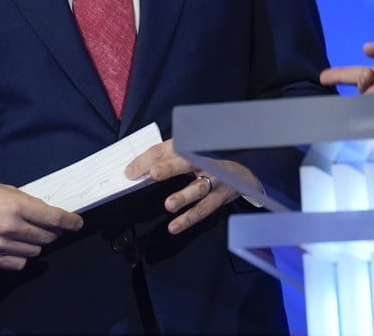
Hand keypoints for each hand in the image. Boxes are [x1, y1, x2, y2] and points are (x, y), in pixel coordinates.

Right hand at [0, 178, 82, 270]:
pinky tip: (16, 246)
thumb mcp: (4, 190)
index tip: (77, 223)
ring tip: (27, 234)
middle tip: (48, 226)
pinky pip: (18, 263)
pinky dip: (22, 255)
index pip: (53, 218)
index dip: (70, 221)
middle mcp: (10, 227)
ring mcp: (0, 245)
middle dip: (53, 231)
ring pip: (35, 250)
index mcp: (16, 206)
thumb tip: (47, 213)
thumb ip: (26, 202)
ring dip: (36, 242)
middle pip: (47, 236)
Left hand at [123, 138, 257, 235]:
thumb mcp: (188, 156)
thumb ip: (165, 160)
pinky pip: (204, 208)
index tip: (130, 171)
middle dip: (170, 167)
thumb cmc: (206, 164)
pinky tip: (174, 226)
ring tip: (168, 205)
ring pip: (199, 187)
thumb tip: (134, 171)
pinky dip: (189, 218)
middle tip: (154, 173)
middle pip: (187, 161)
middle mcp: (205, 160)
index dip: (149, 158)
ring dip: (183, 196)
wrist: (243, 173)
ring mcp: (216, 179)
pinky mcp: (221, 197)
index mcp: (192, 146)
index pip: (168, 148)